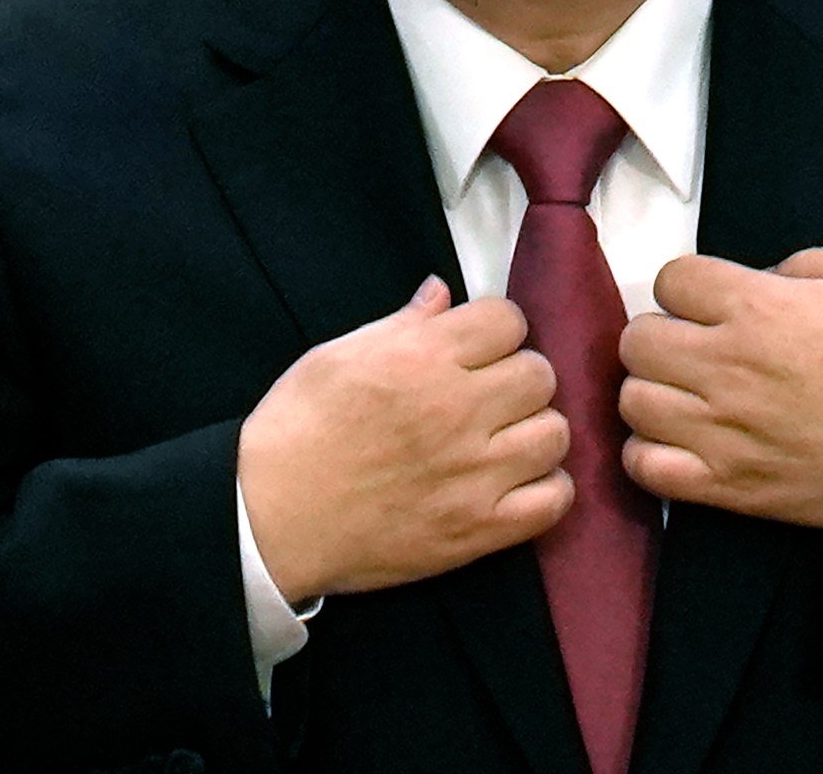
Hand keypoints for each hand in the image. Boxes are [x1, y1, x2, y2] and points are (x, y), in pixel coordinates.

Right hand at [239, 278, 572, 604]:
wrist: (267, 518)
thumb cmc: (295, 430)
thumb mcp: (336, 356)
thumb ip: (402, 323)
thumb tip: (442, 292)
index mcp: (422, 358)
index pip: (508, 319)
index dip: (495, 331)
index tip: (479, 350)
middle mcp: (457, 410)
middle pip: (540, 374)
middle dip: (518, 379)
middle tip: (491, 398)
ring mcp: (473, 473)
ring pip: (555, 433)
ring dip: (535, 432)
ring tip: (505, 441)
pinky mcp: (477, 529)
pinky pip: (554, 500)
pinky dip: (545, 489)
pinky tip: (517, 484)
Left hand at [618, 248, 822, 526]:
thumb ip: (803, 263)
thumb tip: (761, 280)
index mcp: (757, 306)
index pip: (671, 279)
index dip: (690, 286)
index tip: (712, 303)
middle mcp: (726, 366)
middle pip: (637, 340)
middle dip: (662, 335)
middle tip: (694, 348)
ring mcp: (721, 430)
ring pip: (633, 401)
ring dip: (655, 392)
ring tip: (687, 396)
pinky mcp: (727, 485)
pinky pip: (646, 467)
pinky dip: (651, 454)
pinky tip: (681, 443)